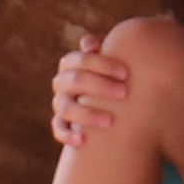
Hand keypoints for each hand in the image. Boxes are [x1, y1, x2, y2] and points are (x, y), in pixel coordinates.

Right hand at [49, 35, 134, 151]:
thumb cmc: (113, 76)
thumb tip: (91, 42)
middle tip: (124, 93)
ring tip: (110, 121)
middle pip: (74, 80)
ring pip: (64, 106)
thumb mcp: (112, 63)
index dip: (102, 64)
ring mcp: (60, 102)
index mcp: (71, 63)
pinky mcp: (61, 123)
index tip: (125, 74)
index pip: (80, 59)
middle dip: (99, 86)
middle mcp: (62, 82)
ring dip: (86, 112)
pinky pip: (58, 128)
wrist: (109, 101)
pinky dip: (67, 134)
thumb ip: (107, 50)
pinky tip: (83, 141)